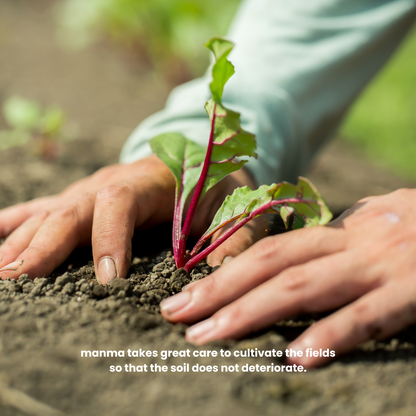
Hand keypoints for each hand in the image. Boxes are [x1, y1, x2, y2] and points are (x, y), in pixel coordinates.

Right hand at [0, 155, 263, 282]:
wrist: (195, 159)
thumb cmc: (211, 187)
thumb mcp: (230, 206)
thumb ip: (231, 237)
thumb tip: (220, 273)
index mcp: (146, 182)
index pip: (118, 203)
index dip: (109, 237)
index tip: (109, 280)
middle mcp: (108, 184)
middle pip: (70, 210)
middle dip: (44, 245)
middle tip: (18, 280)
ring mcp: (88, 192)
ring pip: (47, 214)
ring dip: (21, 243)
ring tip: (1, 274)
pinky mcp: (79, 202)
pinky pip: (40, 209)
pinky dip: (14, 224)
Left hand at [160, 188, 415, 366]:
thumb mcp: (380, 231)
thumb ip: (341, 247)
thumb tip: (300, 264)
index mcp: (343, 231)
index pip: (271, 247)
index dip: (226, 270)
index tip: (187, 294)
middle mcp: (353, 242)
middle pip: (271, 262)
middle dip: (220, 289)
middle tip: (174, 315)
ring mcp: (383, 264)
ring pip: (303, 285)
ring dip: (251, 311)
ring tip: (206, 337)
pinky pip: (369, 316)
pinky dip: (332, 335)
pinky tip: (297, 360)